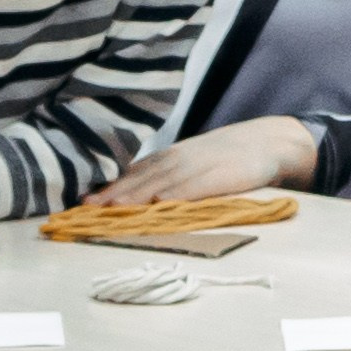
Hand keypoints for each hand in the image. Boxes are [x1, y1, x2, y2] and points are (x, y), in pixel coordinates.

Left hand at [108, 118, 318, 205]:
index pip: (133, 174)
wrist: (269, 142)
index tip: (82, 202)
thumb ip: (165, 176)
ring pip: (162, 182)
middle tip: (87, 209)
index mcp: (169, 158)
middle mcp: (178, 159)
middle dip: (113, 194)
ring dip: (137, 195)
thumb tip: (132, 194)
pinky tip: (160, 203)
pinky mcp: (223, 175)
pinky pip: (196, 187)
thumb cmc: (226, 157)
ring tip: (113, 208)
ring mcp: (200, 166)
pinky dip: (177, 194)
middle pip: (141, 178)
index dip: (108, 188)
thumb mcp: (191, 162)